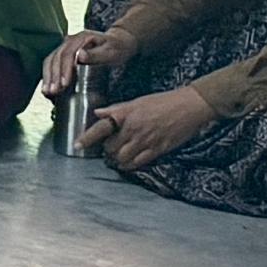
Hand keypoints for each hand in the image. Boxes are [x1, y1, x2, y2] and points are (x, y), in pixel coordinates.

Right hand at [40, 25, 135, 101]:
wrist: (118, 42)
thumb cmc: (117, 48)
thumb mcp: (111, 51)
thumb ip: (96, 54)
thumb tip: (79, 56)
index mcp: (80, 38)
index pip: (66, 54)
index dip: (63, 69)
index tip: (64, 84)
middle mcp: (70, 40)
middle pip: (55, 58)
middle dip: (53, 76)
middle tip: (53, 92)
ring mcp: (65, 46)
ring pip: (50, 60)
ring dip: (48, 77)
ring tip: (47, 92)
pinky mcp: (64, 54)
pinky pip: (52, 63)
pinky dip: (48, 75)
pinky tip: (47, 87)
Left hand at [82, 81, 220, 173]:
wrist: (190, 106)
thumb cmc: (163, 101)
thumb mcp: (137, 101)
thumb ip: (116, 109)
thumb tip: (98, 113)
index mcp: (126, 114)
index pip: (101, 128)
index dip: (87, 138)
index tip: (77, 145)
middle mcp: (133, 129)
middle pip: (110, 147)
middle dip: (106, 150)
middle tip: (107, 149)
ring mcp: (145, 141)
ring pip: (122, 158)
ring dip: (116, 160)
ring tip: (117, 157)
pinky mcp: (158, 150)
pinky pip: (138, 163)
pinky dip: (130, 165)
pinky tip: (128, 163)